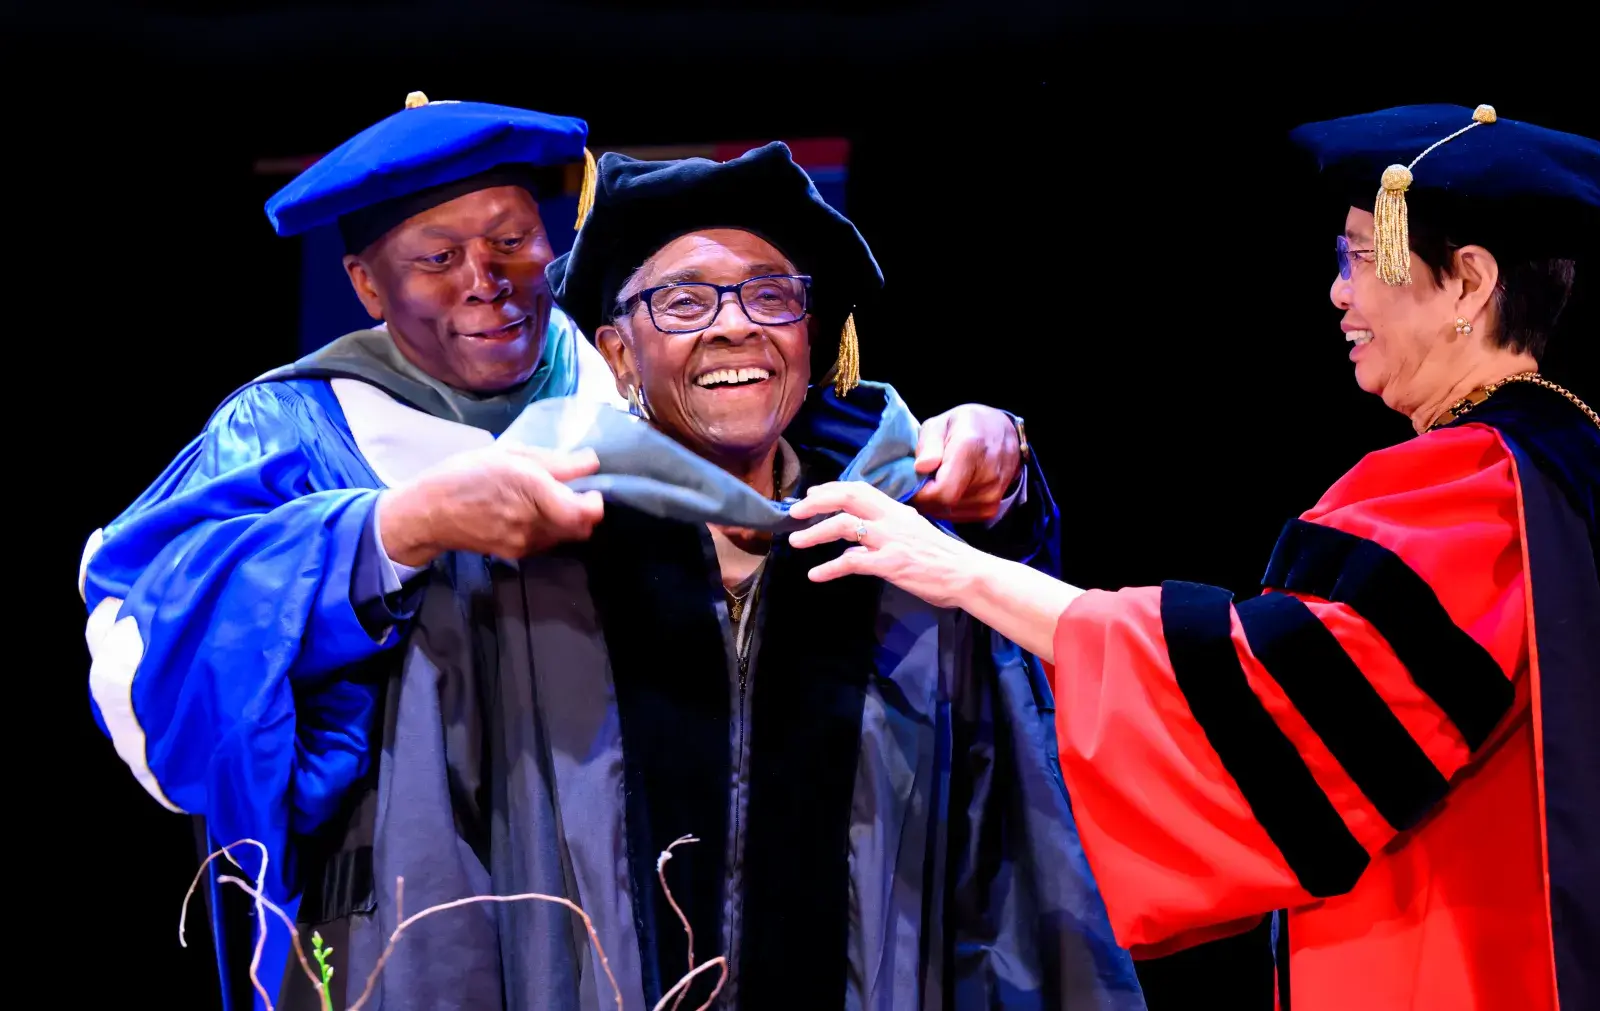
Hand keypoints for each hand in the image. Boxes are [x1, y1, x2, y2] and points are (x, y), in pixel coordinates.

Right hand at [379, 444, 603, 566]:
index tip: (590, 487)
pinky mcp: (517, 554)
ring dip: (567, 520)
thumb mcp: (509, 454)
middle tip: (573, 491)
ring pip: (566, 537)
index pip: (585, 512)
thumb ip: (554, 461)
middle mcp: (534, 523)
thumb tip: (591, 462)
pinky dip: (550, 528)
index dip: (596, 502)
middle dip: (584, 511)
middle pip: (582, 528)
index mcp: (533, 491)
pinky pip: (547, 542)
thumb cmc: (466, 474)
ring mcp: (526, 543)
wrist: (428, 513)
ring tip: (546, 499)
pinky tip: (530, 512)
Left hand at [787, 480, 983, 607]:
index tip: (812, 494)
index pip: (860, 489)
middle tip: (794, 512)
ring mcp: (890, 540)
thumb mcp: (913, 536)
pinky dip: (829, 568)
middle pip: (848, 497)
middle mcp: (892, 519)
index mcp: (897, 510)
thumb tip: (854, 548)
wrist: (967, 575)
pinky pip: (852, 563)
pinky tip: (815, 575)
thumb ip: (883, 537)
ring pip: (844, 526)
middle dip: (816, 501)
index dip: (832, 489)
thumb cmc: (943, 559)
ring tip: (795, 541)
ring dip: (815, 532)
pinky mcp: (891, 564)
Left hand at [909, 404, 1021, 522]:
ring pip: (948, 514)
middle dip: (924, 497)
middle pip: (942, 505)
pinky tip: (949, 489)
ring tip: (936, 481)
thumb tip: (921, 468)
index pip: (942, 491)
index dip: (919, 493)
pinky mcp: (991, 509)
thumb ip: (929, 444)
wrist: (1002, 433)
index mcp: (970, 449)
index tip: (910, 482)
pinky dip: (947, 507)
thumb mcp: (941, 423)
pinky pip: (958, 517)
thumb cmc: (966, 425)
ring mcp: (992, 496)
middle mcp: (987, 476)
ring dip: (935, 502)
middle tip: (920, 480)